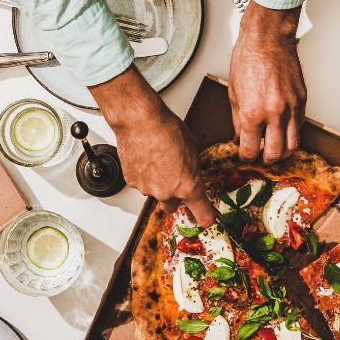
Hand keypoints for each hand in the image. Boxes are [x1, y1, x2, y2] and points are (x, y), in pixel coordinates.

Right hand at [91, 67, 216, 225]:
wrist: (139, 121)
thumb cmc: (165, 129)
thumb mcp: (192, 147)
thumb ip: (193, 166)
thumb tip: (192, 167)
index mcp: (187, 186)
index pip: (202, 214)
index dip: (206, 216)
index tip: (207, 218)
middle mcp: (166, 192)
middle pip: (173, 207)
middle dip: (176, 197)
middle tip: (176, 181)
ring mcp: (147, 189)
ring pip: (156, 195)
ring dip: (159, 184)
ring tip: (159, 163)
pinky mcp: (132, 182)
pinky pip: (142, 184)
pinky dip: (145, 176)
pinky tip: (147, 160)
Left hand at [229, 2, 304, 162]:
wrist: (268, 38)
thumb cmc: (248, 59)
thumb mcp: (234, 93)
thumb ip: (237, 120)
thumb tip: (239, 138)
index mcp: (253, 113)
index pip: (251, 149)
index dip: (246, 156)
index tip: (245, 155)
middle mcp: (274, 114)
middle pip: (274, 153)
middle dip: (266, 159)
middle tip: (260, 157)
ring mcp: (291, 107)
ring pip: (293, 144)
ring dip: (283, 151)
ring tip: (275, 149)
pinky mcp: (302, 100)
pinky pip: (300, 126)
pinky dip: (292, 133)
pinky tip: (283, 130)